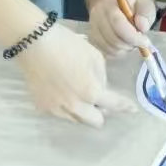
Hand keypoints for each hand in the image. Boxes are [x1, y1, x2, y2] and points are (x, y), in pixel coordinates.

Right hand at [15, 23, 134, 126]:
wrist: (34, 44)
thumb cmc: (67, 45)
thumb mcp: (94, 56)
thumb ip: (102, 77)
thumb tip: (101, 88)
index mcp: (91, 92)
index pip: (114, 105)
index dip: (125, 107)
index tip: (131, 109)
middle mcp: (75, 107)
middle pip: (96, 122)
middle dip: (101, 111)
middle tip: (98, 97)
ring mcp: (57, 110)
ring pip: (78, 120)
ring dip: (84, 110)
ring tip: (78, 91)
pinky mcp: (43, 108)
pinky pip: (62, 113)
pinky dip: (66, 106)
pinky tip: (62, 90)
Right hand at [87, 0, 155, 56]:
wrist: (115, 6)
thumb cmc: (132, 5)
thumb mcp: (144, 3)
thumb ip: (145, 12)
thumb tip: (142, 27)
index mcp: (108, 5)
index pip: (117, 23)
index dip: (132, 36)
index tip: (145, 41)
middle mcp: (96, 18)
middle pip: (113, 38)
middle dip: (130, 44)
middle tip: (141, 41)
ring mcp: (93, 30)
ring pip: (110, 49)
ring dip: (126, 49)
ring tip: (132, 40)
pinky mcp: (94, 41)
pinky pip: (108, 53)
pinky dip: (120, 52)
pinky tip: (125, 44)